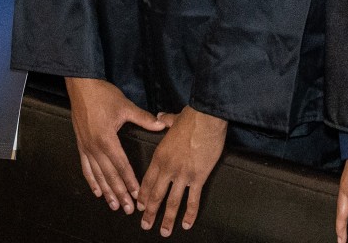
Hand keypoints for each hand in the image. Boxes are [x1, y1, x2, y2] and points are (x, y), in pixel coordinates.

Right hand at [68, 77, 169, 215]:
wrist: (81, 87)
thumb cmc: (103, 95)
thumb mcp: (125, 106)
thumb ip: (143, 119)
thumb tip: (161, 126)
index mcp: (107, 139)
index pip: (121, 165)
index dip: (130, 181)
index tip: (137, 195)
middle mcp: (95, 147)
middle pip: (109, 175)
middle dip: (120, 193)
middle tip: (128, 209)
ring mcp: (86, 148)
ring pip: (97, 175)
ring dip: (107, 192)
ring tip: (114, 206)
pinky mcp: (81, 145)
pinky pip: (86, 168)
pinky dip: (92, 181)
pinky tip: (97, 192)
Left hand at [138, 107, 227, 234]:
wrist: (207, 118)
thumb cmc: (191, 117)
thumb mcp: (172, 119)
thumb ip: (164, 121)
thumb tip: (160, 117)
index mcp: (160, 156)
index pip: (147, 181)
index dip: (143, 196)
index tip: (140, 206)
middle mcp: (168, 168)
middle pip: (156, 195)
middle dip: (150, 213)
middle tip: (145, 225)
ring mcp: (183, 175)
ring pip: (172, 202)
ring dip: (167, 219)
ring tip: (164, 232)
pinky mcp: (198, 177)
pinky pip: (193, 199)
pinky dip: (189, 213)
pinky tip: (187, 224)